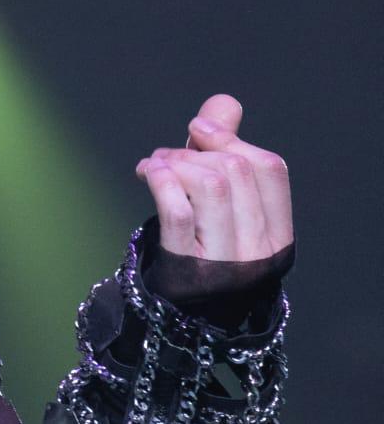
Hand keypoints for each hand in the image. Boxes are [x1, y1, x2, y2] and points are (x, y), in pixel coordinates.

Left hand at [135, 95, 291, 262]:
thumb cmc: (199, 252)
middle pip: (237, 171)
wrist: (176, 320)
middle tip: (165, 156)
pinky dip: (160, 182)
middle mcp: (258, 250)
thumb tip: (223, 103)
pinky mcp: (187, 270)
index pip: (271, 170)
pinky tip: (146, 174)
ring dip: (174, 163)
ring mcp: (225, 263)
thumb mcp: (217, 206)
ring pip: (212, 185)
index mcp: (277, 234)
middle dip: (194, 151)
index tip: (197, 128)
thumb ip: (222, 153)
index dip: (233, 140)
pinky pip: (178, 213)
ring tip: (154, 166)